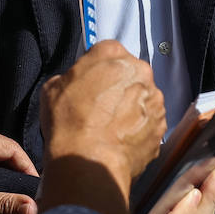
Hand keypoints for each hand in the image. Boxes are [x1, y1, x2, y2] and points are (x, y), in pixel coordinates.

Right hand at [40, 39, 165, 180]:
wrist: (89, 161)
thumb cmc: (69, 122)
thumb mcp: (53, 88)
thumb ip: (71, 77)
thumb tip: (77, 84)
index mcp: (112, 53)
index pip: (107, 52)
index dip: (97, 69)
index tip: (90, 84)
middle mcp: (139, 71)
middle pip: (129, 73)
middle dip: (118, 87)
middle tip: (100, 107)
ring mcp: (154, 98)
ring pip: (142, 97)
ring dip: (130, 107)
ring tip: (110, 127)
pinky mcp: (161, 124)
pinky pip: (149, 121)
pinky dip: (138, 128)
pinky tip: (120, 139)